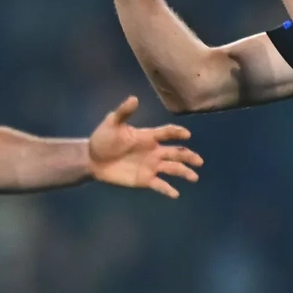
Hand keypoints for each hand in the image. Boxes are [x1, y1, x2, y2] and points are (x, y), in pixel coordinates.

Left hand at [86, 96, 203, 197]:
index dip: (177, 132)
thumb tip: (134, 98)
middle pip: (176, 153)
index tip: (186, 134)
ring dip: (184, 172)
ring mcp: (151, 166)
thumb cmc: (103, 139)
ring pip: (172, 168)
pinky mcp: (145, 180)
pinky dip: (168, 189)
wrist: (92, 159)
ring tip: (194, 177)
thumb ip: (123, 112)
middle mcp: (154, 151)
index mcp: (148, 137)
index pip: (167, 133)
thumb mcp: (111, 123)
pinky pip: (159, 184)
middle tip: (199, 161)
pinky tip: (175, 194)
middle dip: (188, 156)